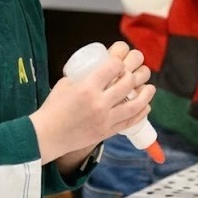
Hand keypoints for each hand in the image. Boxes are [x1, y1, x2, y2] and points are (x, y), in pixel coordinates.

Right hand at [31, 41, 153, 163]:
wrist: (47, 135)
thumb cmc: (53, 108)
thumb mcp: (65, 84)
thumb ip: (84, 77)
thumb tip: (98, 69)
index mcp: (87, 88)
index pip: (113, 68)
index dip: (120, 62)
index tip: (120, 61)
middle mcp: (99, 103)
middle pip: (127, 84)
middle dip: (136, 74)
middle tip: (138, 71)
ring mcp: (105, 119)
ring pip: (134, 104)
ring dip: (146, 94)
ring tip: (150, 87)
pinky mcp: (107, 132)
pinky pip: (130, 121)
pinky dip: (141, 113)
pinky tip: (146, 106)